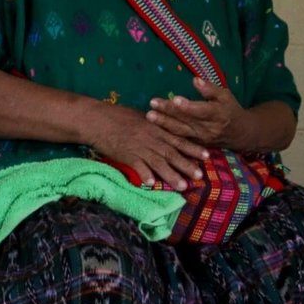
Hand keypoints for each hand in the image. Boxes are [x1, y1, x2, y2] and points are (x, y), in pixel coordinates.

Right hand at [88, 104, 207, 191]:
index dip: (193, 148)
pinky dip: (144, 174)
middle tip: (200, 177)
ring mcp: (138, 147)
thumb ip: (154, 125)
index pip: (178, 139)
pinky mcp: (125, 154)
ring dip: (171, 175)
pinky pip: (137, 166)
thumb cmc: (117, 116)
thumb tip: (166, 129)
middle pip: (172, 153)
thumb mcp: (140, 116)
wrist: (96, 119)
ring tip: (182, 186)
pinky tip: (151, 184)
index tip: (207, 156)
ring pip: (158, 162)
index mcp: (155, 128)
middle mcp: (150, 138)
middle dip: (187, 165)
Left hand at [146, 77, 244, 148]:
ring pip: (180, 131)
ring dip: (164, 124)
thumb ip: (210, 89)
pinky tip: (153, 127)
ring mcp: (201, 138)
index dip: (188, 106)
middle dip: (169, 113)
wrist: (240, 134)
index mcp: (218, 114)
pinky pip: (179, 139)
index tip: (174, 99)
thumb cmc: (229, 109)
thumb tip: (195, 80)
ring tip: (149, 116)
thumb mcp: (225, 96)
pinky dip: (166, 133)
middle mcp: (209, 128)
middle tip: (152, 104)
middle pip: (187, 120)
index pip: (201, 110)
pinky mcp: (195, 144)